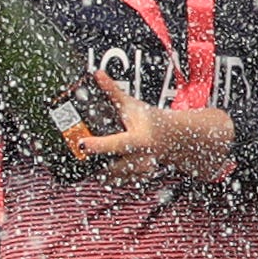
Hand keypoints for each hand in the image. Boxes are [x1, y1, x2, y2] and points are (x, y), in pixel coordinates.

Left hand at [68, 99, 234, 180]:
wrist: (175, 137)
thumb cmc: (153, 120)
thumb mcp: (132, 105)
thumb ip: (113, 92)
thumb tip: (98, 75)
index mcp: (140, 139)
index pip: (116, 143)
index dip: (97, 145)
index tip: (82, 143)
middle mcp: (142, 157)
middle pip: (112, 167)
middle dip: (96, 164)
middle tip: (83, 154)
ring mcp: (142, 170)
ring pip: (116, 178)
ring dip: (102, 172)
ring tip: (92, 163)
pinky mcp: (139, 178)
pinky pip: (121, 182)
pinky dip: (111, 178)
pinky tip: (103, 170)